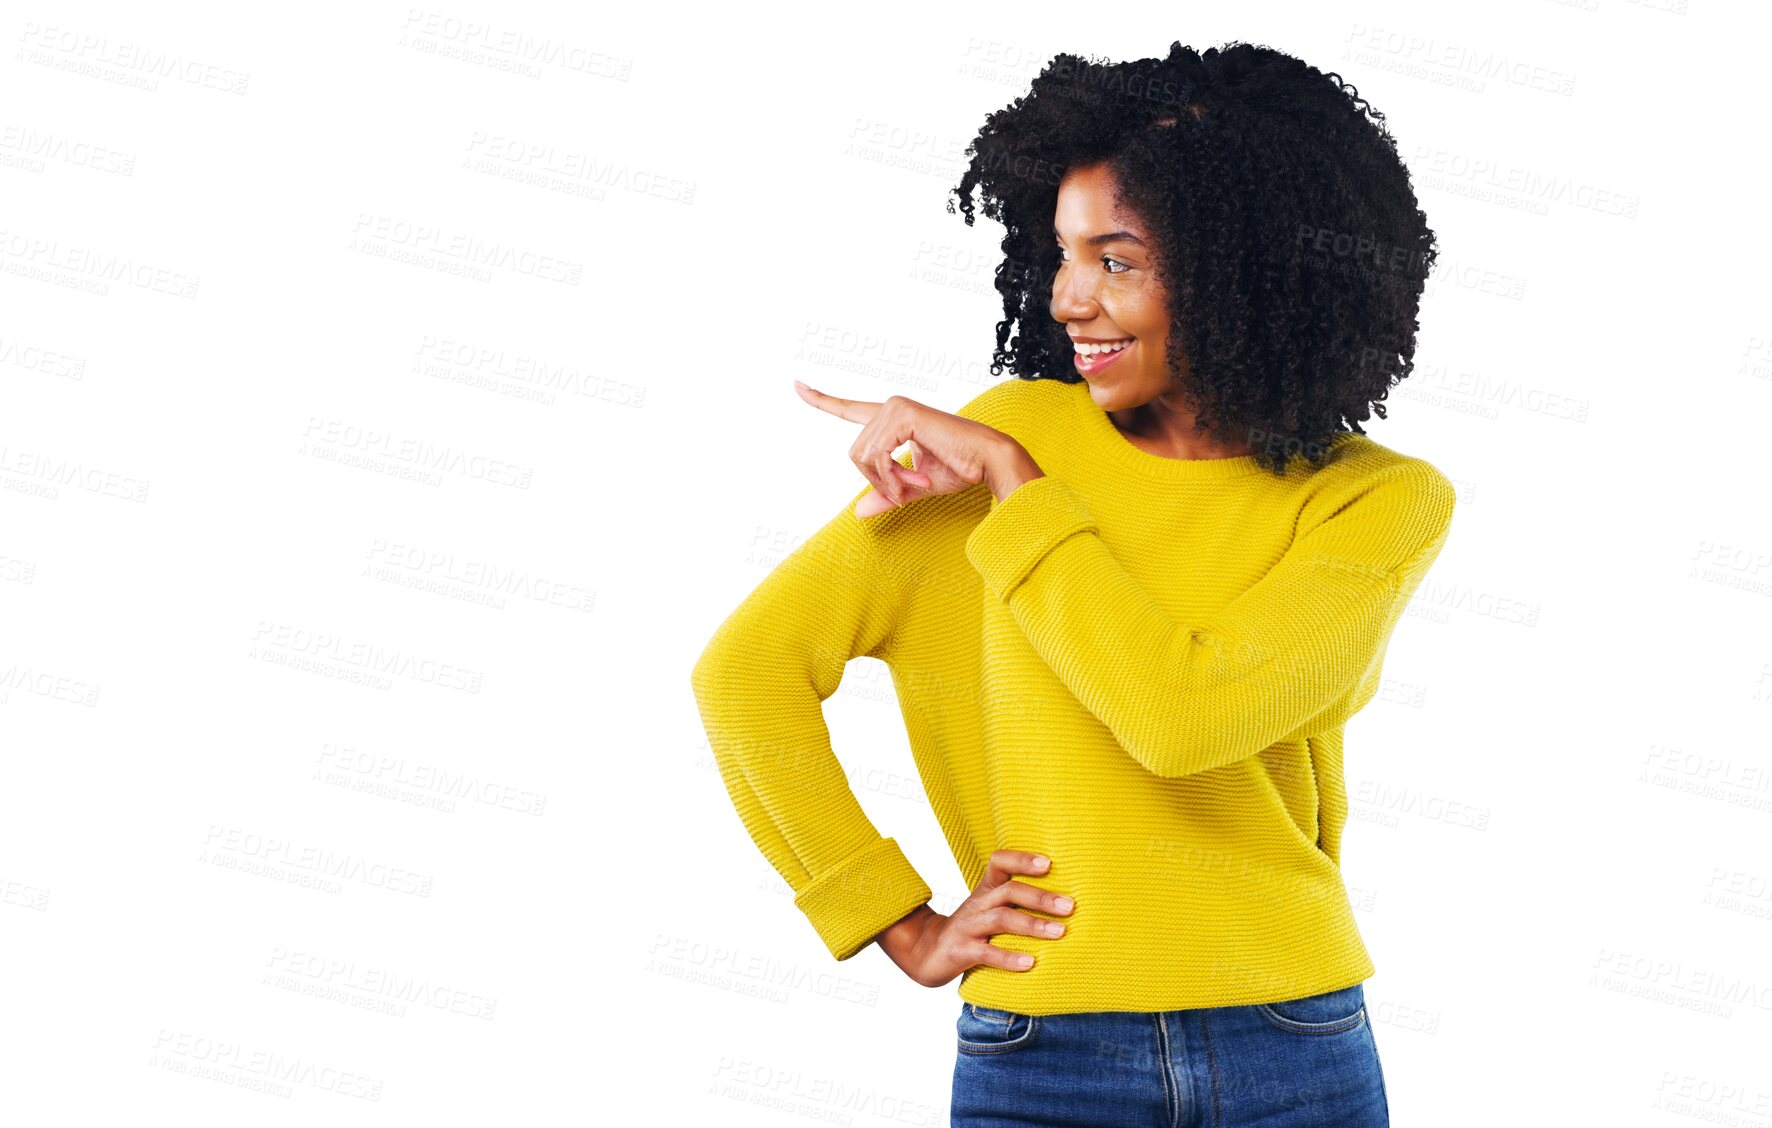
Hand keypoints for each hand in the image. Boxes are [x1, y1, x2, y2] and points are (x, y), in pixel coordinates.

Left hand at [793, 381, 1041, 517]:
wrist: (987, 460)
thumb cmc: (959, 469)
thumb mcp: (913, 487)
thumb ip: (886, 495)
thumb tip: (857, 513)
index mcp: (891, 418)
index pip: (849, 408)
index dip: (822, 399)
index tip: (797, 385)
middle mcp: (890, 407)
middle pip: (855, 455)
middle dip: (880, 481)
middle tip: (908, 490)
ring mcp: (895, 407)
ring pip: (864, 458)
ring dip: (890, 481)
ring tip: (918, 483)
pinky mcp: (903, 415)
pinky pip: (878, 456)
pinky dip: (893, 477)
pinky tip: (917, 480)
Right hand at [871, 850, 1074, 988]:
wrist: (927, 952)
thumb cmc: (972, 930)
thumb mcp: (991, 909)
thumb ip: (1018, 902)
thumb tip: (1068, 903)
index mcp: (986, 890)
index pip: (1000, 862)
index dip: (1022, 859)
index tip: (1048, 863)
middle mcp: (978, 904)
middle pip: (1009, 891)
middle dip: (1041, 897)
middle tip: (1070, 906)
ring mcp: (968, 927)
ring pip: (1001, 919)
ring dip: (1032, 924)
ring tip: (1059, 932)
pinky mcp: (961, 952)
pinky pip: (986, 953)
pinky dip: (1009, 958)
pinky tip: (1030, 963)